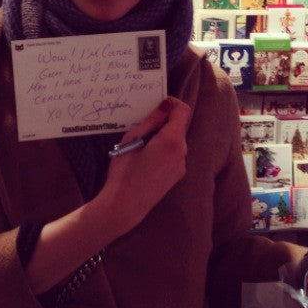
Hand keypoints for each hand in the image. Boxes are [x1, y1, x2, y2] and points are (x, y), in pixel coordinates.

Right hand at [99, 96, 189, 234]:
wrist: (126, 205)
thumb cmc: (124, 171)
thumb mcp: (132, 139)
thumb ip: (151, 121)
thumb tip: (164, 106)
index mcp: (171, 140)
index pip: (182, 111)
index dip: (172, 103)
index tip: (158, 105)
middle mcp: (181, 152)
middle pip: (178, 126)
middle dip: (163, 122)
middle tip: (141, 127)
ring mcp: (181, 165)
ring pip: (175, 141)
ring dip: (162, 137)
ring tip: (140, 147)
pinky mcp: (177, 175)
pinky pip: (173, 155)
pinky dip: (163, 150)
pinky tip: (145, 161)